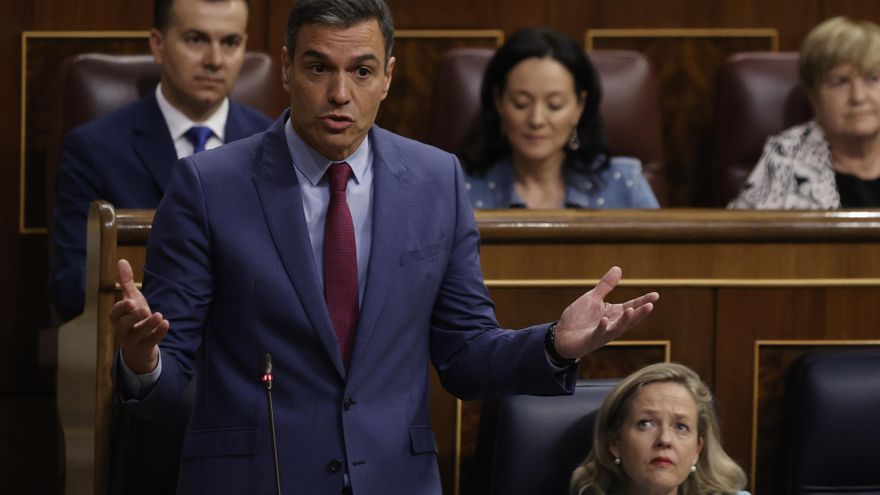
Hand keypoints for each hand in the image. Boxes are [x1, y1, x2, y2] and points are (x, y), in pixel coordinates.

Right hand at [109, 259, 168, 373]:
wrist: (140, 343)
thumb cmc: (133, 317)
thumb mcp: (131, 298)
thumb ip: (126, 282)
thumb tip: (121, 260)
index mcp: (116, 317)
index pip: (115, 313)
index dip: (121, 308)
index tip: (130, 302)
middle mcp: (121, 329)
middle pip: (124, 325)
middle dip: (133, 317)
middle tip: (144, 309)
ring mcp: (133, 340)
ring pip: (138, 334)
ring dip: (149, 325)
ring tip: (159, 315)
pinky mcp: (145, 346)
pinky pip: (151, 341)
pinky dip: (159, 333)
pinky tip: (166, 323)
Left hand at [553, 266, 657, 359]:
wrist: (561, 335)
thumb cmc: (578, 318)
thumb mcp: (593, 298)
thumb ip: (606, 286)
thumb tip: (618, 268)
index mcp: (613, 313)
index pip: (632, 306)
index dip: (643, 301)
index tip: (656, 295)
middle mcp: (612, 324)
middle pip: (629, 319)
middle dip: (640, 313)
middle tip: (650, 305)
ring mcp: (602, 333)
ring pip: (617, 328)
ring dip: (625, 321)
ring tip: (632, 310)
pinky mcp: (591, 339)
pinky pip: (598, 333)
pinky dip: (602, 327)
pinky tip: (605, 320)